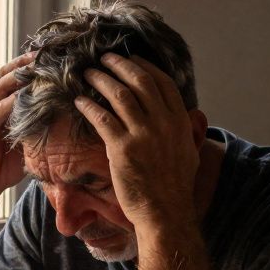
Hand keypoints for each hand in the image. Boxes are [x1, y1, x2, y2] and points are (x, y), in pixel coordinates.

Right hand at [0, 52, 35, 218]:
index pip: (14, 78)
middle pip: (5, 75)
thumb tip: (66, 122)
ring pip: (0, 88)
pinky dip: (10, 103)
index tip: (50, 54)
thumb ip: (38, 129)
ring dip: (18, 76)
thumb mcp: (27, 143)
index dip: (29, 64)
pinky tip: (24, 97)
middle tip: (45, 52)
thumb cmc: (3, 168)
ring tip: (36, 67)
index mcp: (1, 109)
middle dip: (24, 62)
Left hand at [75, 53, 199, 228]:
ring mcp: (143, 135)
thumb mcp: (190, 151)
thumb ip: (186, 129)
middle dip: (120, 66)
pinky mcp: (122, 149)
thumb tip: (188, 115)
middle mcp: (163, 123)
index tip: (131, 58)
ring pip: (120, 95)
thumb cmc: (175, 186)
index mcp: (179, 121)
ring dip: (102, 80)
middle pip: (140, 82)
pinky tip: (79, 101)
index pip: (162, 82)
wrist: (165, 212)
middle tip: (104, 59)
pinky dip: (89, 106)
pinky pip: (102, 119)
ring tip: (88, 74)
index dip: (145, 66)